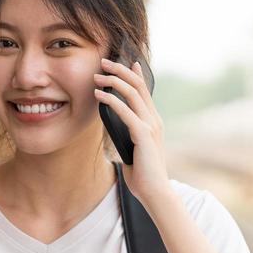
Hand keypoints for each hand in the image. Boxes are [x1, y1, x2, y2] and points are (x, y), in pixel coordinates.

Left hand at [95, 57, 170, 205]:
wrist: (155, 191)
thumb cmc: (143, 174)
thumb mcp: (133, 149)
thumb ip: (127, 135)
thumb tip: (113, 128)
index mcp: (153, 122)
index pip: (145, 90)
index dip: (134, 74)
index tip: (124, 61)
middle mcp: (154, 120)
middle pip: (138, 86)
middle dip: (120, 70)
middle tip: (104, 62)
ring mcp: (151, 126)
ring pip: (133, 93)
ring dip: (113, 81)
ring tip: (97, 76)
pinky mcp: (144, 135)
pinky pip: (126, 112)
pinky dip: (111, 100)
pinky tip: (99, 95)